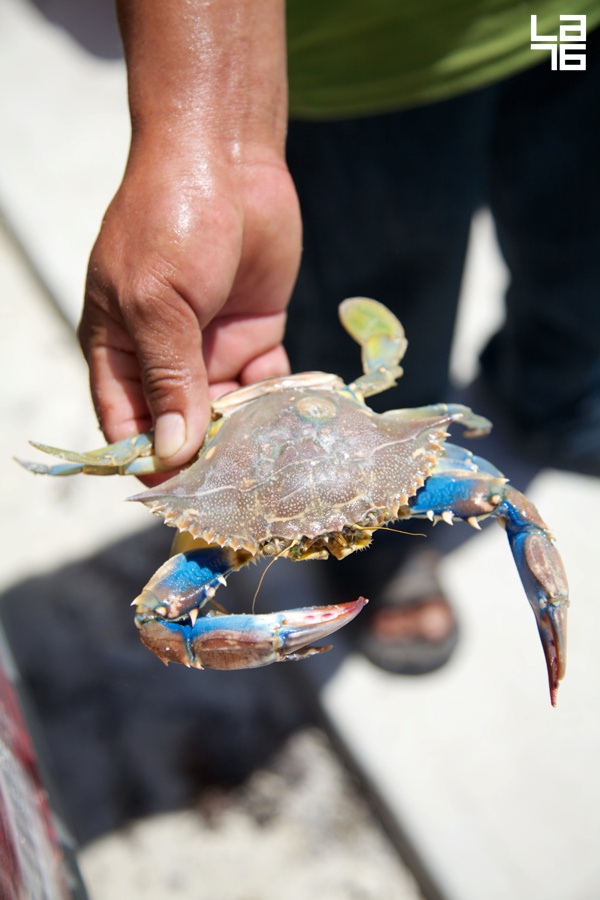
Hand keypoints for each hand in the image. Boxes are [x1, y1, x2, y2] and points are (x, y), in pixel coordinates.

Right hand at [78, 0, 298, 467]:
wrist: (229, 155)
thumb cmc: (172, 220)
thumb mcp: (158, 301)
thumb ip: (168, 377)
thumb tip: (171, 452)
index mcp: (119, 348)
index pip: (125, 424)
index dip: (148, 460)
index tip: (180, 497)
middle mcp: (163, 354)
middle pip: (181, 423)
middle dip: (206, 454)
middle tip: (238, 489)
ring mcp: (211, 344)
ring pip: (226, 408)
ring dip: (247, 432)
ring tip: (272, 461)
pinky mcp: (256, 331)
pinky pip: (266, 382)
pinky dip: (278, 401)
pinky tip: (296, 420)